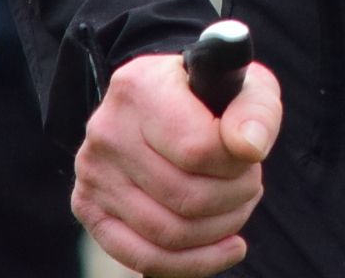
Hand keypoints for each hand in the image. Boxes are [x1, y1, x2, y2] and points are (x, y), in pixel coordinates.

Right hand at [74, 47, 282, 275]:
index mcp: (140, 87)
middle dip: (235, 198)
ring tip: (238, 206)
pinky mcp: (88, 208)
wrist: (164, 102)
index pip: (198, 150)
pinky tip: (226, 247)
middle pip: (186, 197)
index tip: (252, 156)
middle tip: (251, 183)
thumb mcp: (245, 84)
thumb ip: (256, 110)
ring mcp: (92, 173)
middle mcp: (107, 130)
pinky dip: (193, 263)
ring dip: (220, 229)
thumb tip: (249, 147)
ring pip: (168, 233)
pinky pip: (142, 257)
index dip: (239, 165)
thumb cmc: (211, 96)